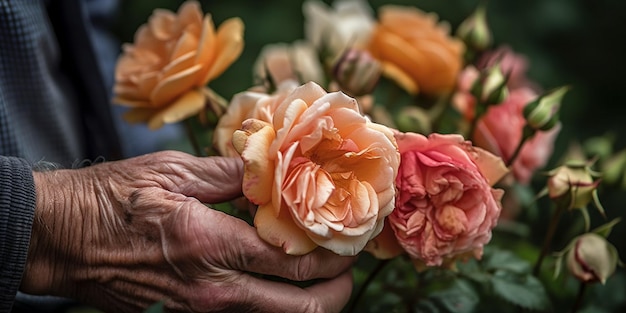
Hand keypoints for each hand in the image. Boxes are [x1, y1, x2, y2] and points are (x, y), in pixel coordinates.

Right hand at [21, 151, 353, 312]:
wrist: (63, 240)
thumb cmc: (112, 200)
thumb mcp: (173, 171)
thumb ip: (233, 174)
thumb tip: (274, 170)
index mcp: (212, 246)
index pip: (295, 261)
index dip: (333, 254)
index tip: (351, 239)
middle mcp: (213, 290)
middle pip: (299, 308)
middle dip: (335, 292)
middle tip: (346, 268)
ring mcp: (200, 309)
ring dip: (308, 302)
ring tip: (321, 276)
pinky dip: (273, 301)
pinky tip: (276, 277)